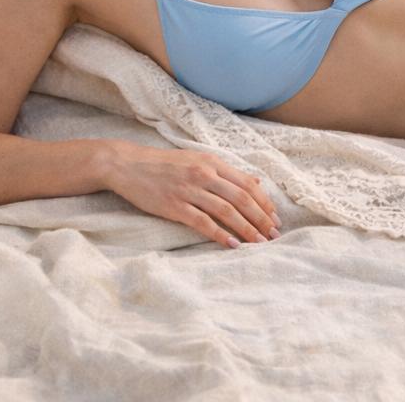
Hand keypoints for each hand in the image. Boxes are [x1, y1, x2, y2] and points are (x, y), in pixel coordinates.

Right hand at [103, 142, 281, 248]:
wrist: (128, 164)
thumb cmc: (165, 164)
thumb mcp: (199, 159)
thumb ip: (226, 172)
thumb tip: (256, 182)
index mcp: (213, 162)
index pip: (247, 184)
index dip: (264, 202)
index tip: (275, 218)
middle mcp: (204, 174)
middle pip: (241, 198)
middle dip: (261, 218)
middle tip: (274, 235)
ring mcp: (189, 190)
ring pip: (226, 211)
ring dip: (246, 229)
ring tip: (259, 242)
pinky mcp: (174, 206)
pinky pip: (202, 222)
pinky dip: (220, 234)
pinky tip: (232, 244)